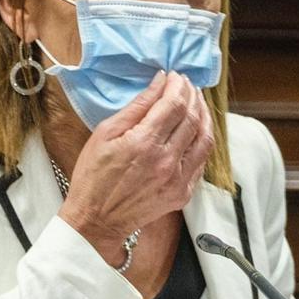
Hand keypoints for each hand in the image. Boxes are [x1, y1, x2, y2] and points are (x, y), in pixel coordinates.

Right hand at [58, 72, 213, 265]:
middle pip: (193, 117)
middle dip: (192, 95)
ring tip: (197, 103)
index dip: (178, 86)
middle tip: (186, 85)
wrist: (96, 221)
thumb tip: (158, 83)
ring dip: (204, 115)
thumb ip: (136, 107)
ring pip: (205, 138)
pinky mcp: (182, 193)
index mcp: (144, 143)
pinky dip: (202, 140)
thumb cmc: (93, 178)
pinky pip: (202, 161)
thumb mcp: (105, 134)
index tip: (174, 77)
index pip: (174, 104)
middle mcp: (166, 160)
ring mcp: (177, 179)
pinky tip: (195, 131)